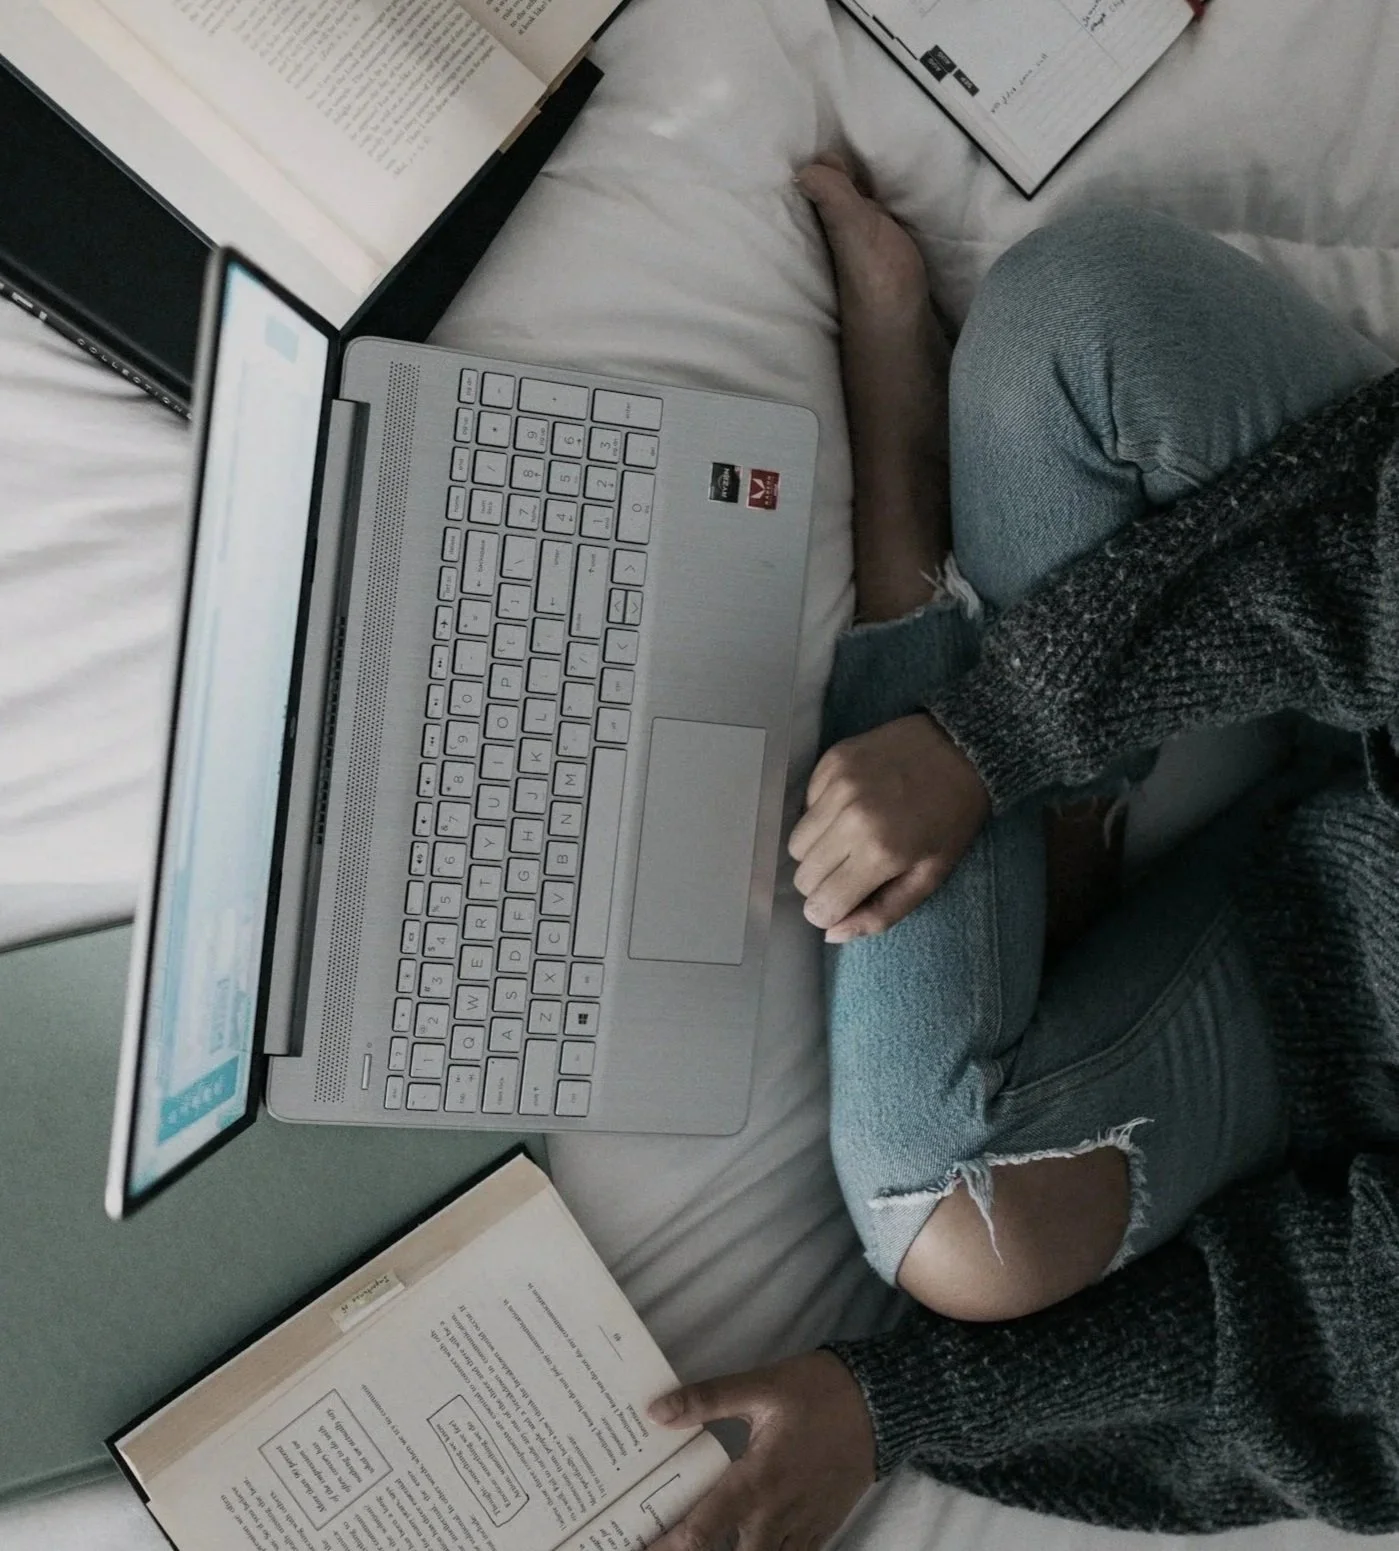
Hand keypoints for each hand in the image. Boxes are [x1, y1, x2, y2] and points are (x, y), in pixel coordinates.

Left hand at [647, 1352, 875, 1550]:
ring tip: (704, 1545)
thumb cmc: (817, 1392)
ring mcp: (801, 1529)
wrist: (881, 1405)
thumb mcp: (760, 1387)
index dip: (665, 1548)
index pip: (700, 1534)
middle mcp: (775, 1517)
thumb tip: (656, 1412)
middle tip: (665, 1545)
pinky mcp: (821, 1530)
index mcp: (755, 1482)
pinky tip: (748, 1543)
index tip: (638, 1547)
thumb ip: (707, 1400)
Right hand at [789, 713, 988, 940]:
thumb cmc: (952, 818)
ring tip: (850, 840)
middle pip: (803, 876)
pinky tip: (853, 807)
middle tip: (853, 870)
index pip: (820, 905)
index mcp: (881, 853)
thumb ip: (882, 913)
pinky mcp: (831, 761)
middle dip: (824, 884)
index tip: (846, 901)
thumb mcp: (930, 876)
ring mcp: (838, 786)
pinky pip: (805, 806)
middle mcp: (851, 819)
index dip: (830, 912)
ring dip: (818, 851)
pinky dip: (821, 816)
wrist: (963, 747)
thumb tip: (831, 933)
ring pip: (797, 843)